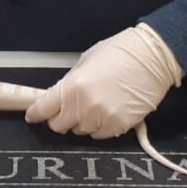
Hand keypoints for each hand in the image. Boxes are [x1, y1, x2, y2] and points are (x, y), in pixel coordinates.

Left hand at [24, 24, 182, 139]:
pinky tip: (108, 111)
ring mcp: (103, 119)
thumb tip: (60, 96)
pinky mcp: (119, 127)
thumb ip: (71, 82)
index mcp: (73, 86)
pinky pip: (100, 135)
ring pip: (80, 131)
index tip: (33, 115)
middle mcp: (85, 107)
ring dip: (82, 122)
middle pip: (58, 126)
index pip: (44, 109)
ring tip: (95, 105)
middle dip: (60, 117)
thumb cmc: (119, 52)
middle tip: (68, 107)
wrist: (153, 58)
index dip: (36, 113)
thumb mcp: (86, 60)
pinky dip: (100, 126)